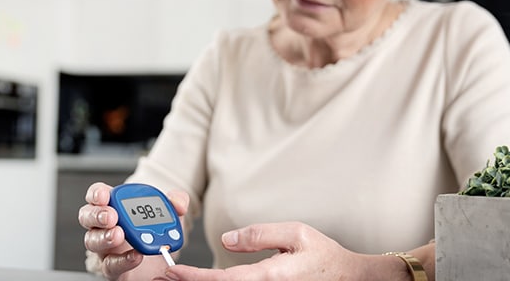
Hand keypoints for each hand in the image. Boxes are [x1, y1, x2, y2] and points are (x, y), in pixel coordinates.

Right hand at [79, 182, 189, 279]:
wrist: (158, 258)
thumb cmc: (155, 229)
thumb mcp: (168, 212)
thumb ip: (175, 202)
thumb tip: (178, 203)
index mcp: (113, 205)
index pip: (96, 194)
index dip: (97, 193)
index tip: (105, 195)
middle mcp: (103, 225)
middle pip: (87, 216)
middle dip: (97, 215)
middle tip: (112, 216)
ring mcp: (104, 247)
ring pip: (92, 241)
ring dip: (104, 237)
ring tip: (119, 235)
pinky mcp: (112, 267)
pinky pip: (109, 265)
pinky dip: (122, 260)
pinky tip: (135, 255)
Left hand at [161, 222, 369, 280]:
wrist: (348, 279)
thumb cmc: (324, 256)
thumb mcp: (296, 234)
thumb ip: (260, 235)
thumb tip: (227, 239)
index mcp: (269, 276)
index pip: (223, 279)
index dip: (195, 276)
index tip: (172, 271)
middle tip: (161, 276)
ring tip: (175, 278)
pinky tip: (205, 280)